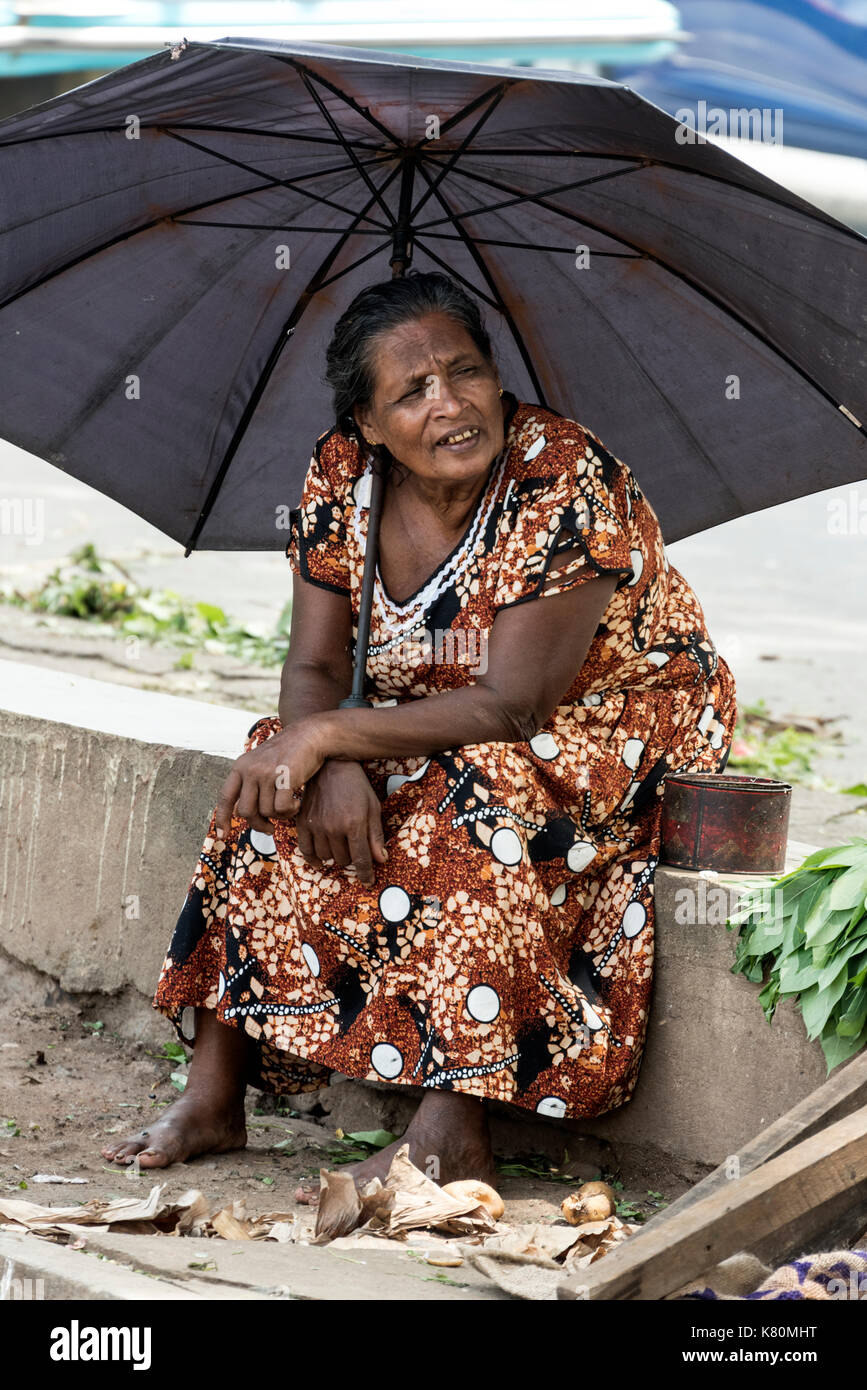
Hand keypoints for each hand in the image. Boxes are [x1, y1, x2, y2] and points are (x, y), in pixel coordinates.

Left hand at [214, 719, 325, 837]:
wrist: (310, 735)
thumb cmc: (288, 753)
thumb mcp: (261, 764)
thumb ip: (250, 785)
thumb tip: (240, 813)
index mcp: (241, 766)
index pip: (226, 797)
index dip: (223, 818)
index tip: (223, 835)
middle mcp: (250, 770)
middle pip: (246, 811)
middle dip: (259, 824)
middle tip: (269, 829)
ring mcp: (267, 773)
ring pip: (267, 812)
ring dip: (280, 815)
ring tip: (290, 805)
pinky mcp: (284, 778)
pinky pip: (282, 809)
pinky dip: (291, 811)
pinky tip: (298, 803)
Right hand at [295, 760, 388, 885]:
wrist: (331, 767)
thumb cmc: (356, 786)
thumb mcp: (373, 808)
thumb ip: (376, 835)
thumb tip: (381, 860)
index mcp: (354, 824)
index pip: (361, 859)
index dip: (366, 874)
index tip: (368, 882)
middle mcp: (334, 828)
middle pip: (343, 860)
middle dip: (352, 857)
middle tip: (354, 846)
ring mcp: (316, 826)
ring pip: (326, 857)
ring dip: (335, 855)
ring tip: (340, 843)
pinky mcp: (303, 823)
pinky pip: (306, 851)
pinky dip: (314, 858)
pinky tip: (320, 859)